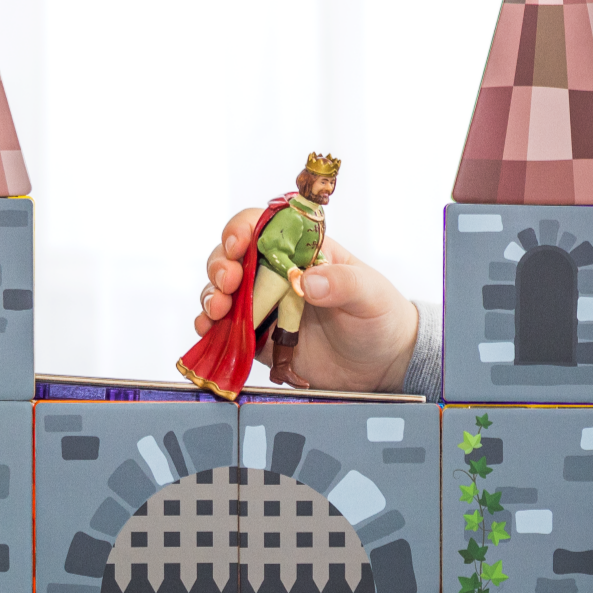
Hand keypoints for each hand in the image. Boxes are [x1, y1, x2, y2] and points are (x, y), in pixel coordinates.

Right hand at [194, 208, 421, 392]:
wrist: (383, 365)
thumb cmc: (381, 319)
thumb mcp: (370, 295)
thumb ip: (343, 284)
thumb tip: (307, 281)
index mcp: (304, 252)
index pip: (264, 227)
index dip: (243, 229)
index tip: (238, 244)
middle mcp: (279, 275)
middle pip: (234, 257)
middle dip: (221, 265)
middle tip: (228, 283)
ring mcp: (268, 306)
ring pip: (224, 292)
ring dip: (212, 296)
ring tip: (217, 310)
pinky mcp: (261, 338)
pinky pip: (227, 329)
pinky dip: (211, 327)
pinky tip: (208, 330)